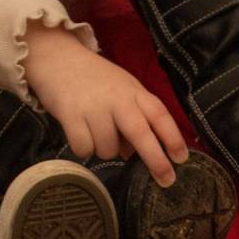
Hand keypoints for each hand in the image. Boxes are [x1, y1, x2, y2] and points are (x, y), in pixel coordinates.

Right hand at [23, 25, 188, 185]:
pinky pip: (84, 148)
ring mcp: (93, 107)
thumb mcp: (122, 92)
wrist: (57, 57)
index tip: (182, 159)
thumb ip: (133, 119)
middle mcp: (117, 99)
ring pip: (109, 148)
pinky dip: (84, 149)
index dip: (173, 138)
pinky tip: (81, 135)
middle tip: (166, 180)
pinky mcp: (69, 114)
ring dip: (107, 152)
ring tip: (97, 135)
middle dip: (156, 160)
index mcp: (135, 92)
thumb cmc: (95, 79)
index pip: (160, 115)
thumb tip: (135, 155)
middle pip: (141, 133)